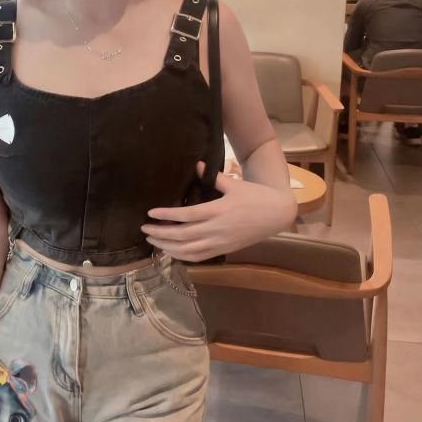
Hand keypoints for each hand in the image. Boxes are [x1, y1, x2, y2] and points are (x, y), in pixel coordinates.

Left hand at [141, 161, 296, 261]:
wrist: (276, 214)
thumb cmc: (255, 195)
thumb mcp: (234, 183)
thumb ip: (213, 176)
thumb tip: (197, 164)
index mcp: (218, 210)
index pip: (187, 215)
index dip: (167, 216)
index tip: (150, 213)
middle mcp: (217, 229)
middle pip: (183, 235)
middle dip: (161, 234)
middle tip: (145, 229)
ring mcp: (220, 242)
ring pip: (189, 250)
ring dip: (168, 247)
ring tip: (153, 242)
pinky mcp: (224, 249)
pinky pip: (200, 257)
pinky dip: (183, 257)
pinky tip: (171, 253)